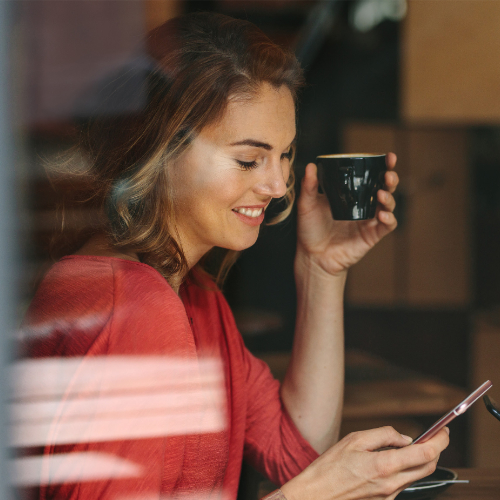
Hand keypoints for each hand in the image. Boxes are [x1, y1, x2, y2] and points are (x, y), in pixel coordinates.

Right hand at [280, 426, 449, 499]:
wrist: (316, 496)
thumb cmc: (329, 468)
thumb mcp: (354, 440)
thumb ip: (383, 435)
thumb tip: (404, 438)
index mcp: (384, 466)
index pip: (425, 453)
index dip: (440, 440)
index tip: (443, 431)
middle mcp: (392, 485)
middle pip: (428, 467)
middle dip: (436, 449)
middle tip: (434, 435)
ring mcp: (389, 497)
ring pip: (416, 476)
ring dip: (419, 459)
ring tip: (408, 445)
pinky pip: (402, 483)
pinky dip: (404, 469)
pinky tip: (390, 460)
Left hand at [296, 153, 398, 276]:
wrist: (312, 255)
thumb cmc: (309, 230)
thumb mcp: (307, 205)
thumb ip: (309, 186)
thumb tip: (311, 166)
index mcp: (351, 195)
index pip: (370, 176)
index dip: (382, 166)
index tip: (388, 156)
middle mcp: (363, 206)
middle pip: (385, 188)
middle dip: (391, 178)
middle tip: (388, 173)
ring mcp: (368, 221)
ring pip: (389, 205)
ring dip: (389, 197)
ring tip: (381, 193)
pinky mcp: (371, 235)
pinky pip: (387, 225)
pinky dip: (389, 218)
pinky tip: (382, 214)